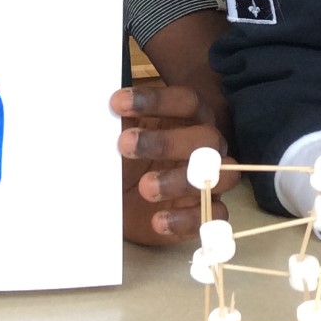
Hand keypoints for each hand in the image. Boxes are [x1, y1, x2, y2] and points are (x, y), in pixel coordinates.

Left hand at [110, 84, 238, 245]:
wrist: (121, 205)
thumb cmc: (125, 163)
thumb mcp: (118, 140)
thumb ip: (119, 123)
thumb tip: (98, 106)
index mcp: (187, 120)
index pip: (187, 101)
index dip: (157, 100)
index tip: (117, 103)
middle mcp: (206, 147)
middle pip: (207, 138)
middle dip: (166, 142)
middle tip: (125, 145)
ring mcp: (211, 181)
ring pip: (222, 176)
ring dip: (182, 181)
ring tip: (144, 187)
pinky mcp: (206, 213)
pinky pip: (216, 216)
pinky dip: (187, 219)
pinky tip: (158, 220)